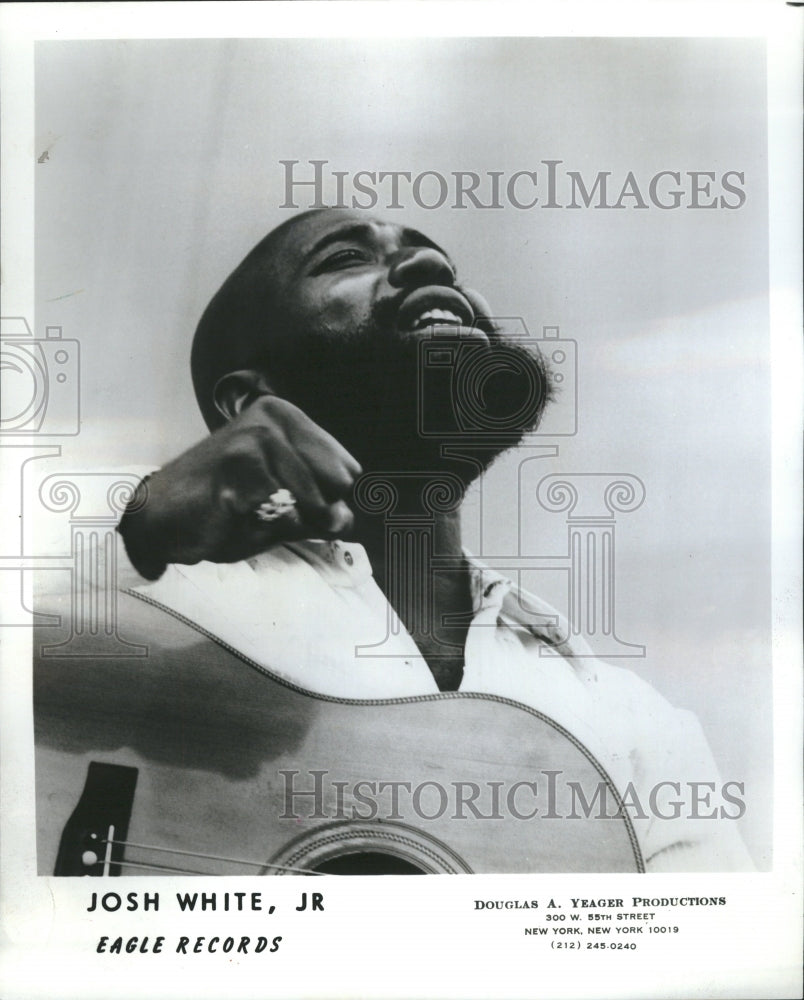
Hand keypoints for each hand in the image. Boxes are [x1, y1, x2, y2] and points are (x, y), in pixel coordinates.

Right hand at [118, 395, 361, 578]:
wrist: (161, 517)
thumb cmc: (225, 505)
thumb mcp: (283, 503)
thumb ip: (322, 509)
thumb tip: (347, 517)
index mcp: (286, 417)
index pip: (349, 471)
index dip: (327, 500)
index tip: (288, 497)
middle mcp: (272, 419)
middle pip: (338, 486)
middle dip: (311, 511)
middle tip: (267, 507)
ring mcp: (254, 441)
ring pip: (314, 503)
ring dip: (284, 522)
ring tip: (248, 510)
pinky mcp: (238, 470)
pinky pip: (284, 518)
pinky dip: (263, 530)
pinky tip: (232, 514)